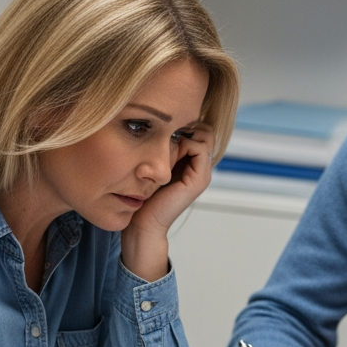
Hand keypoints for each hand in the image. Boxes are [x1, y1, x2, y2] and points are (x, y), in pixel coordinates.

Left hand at [121, 125, 214, 281]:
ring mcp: (203, 173)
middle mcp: (201, 166)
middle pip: (204, 129)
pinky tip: (167, 155)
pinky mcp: (199, 179)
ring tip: (165, 148)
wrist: (143, 223)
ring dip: (184, 135)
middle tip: (164, 137)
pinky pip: (199, 147)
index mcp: (192, 162)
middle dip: (185, 126)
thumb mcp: (152, 163)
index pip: (198, 128)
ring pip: (204, 135)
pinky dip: (184, 144)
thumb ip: (162, 147)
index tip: (161, 131)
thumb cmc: (142, 195)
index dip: (182, 123)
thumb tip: (159, 123)